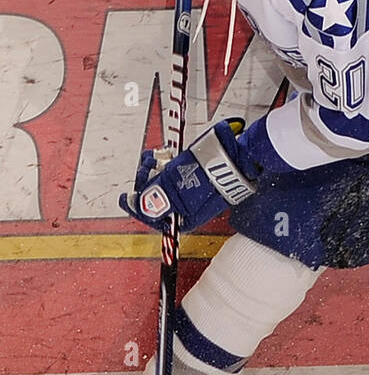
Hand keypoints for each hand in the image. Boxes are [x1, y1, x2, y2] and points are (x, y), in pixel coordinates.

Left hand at [119, 119, 256, 231]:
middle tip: (146, 167)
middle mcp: (187, 209)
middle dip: (147, 182)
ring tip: (156, 157)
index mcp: (182, 219)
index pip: (151, 216)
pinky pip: (176, 174)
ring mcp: (193, 192)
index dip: (136, 204)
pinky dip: (167, 165)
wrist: (237, 157)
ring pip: (165, 184)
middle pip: (156, 198)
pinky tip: (166, 155)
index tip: (126, 196)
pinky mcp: (199, 177)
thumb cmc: (209, 175)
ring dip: (155, 170)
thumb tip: (134, 204)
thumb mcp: (174, 188)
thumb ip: (152, 198)